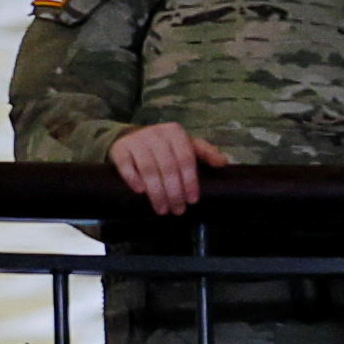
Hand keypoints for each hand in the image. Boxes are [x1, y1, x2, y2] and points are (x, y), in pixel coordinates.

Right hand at [106, 122, 227, 215]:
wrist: (131, 137)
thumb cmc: (165, 146)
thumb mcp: (186, 145)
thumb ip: (205, 153)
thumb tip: (223, 162)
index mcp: (175, 133)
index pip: (186, 159)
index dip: (190, 181)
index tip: (192, 200)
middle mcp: (156, 134)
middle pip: (168, 166)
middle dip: (174, 192)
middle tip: (178, 210)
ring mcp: (137, 140)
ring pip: (148, 168)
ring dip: (156, 192)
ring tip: (162, 209)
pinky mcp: (120, 149)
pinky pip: (126, 165)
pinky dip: (133, 178)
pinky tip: (140, 191)